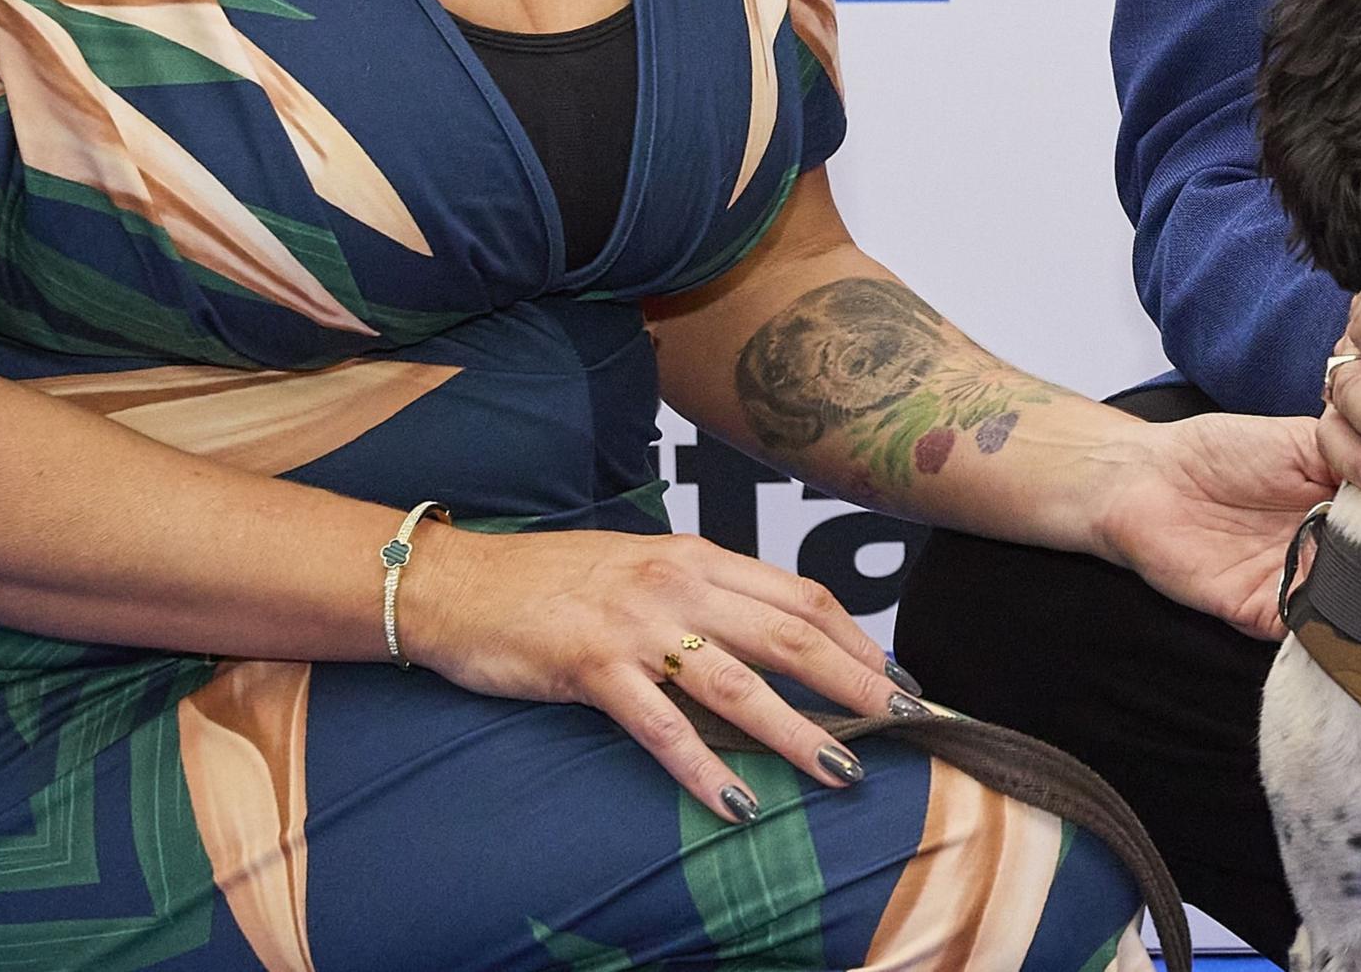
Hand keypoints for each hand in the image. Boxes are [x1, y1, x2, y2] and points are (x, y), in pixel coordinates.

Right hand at [397, 520, 913, 824]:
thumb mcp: (645, 571)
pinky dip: (704, 768)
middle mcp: (679, 586)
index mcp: (698, 558)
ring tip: (842, 769)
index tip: (894, 677)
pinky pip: (661, 727)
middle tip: (904, 723)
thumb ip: (707, 597)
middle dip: (855, 684)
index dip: (855, 639)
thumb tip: (774, 635)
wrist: (456, 583)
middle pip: (790, 639)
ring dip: (798, 731)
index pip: (800, 598)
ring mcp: (636, 627)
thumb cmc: (553, 582)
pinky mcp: (591, 669)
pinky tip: (739, 802)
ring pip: (739, 685)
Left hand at [1093, 411, 1338, 638]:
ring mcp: (1302, 583)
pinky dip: (1330, 626)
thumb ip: (1350, 456)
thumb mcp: (1300, 438)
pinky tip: (1347, 603)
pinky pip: (1309, 632)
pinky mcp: (1267, 614)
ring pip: (1355, 602)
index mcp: (1344, 503)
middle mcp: (1330, 547)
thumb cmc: (1221, 451)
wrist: (1148, 482)